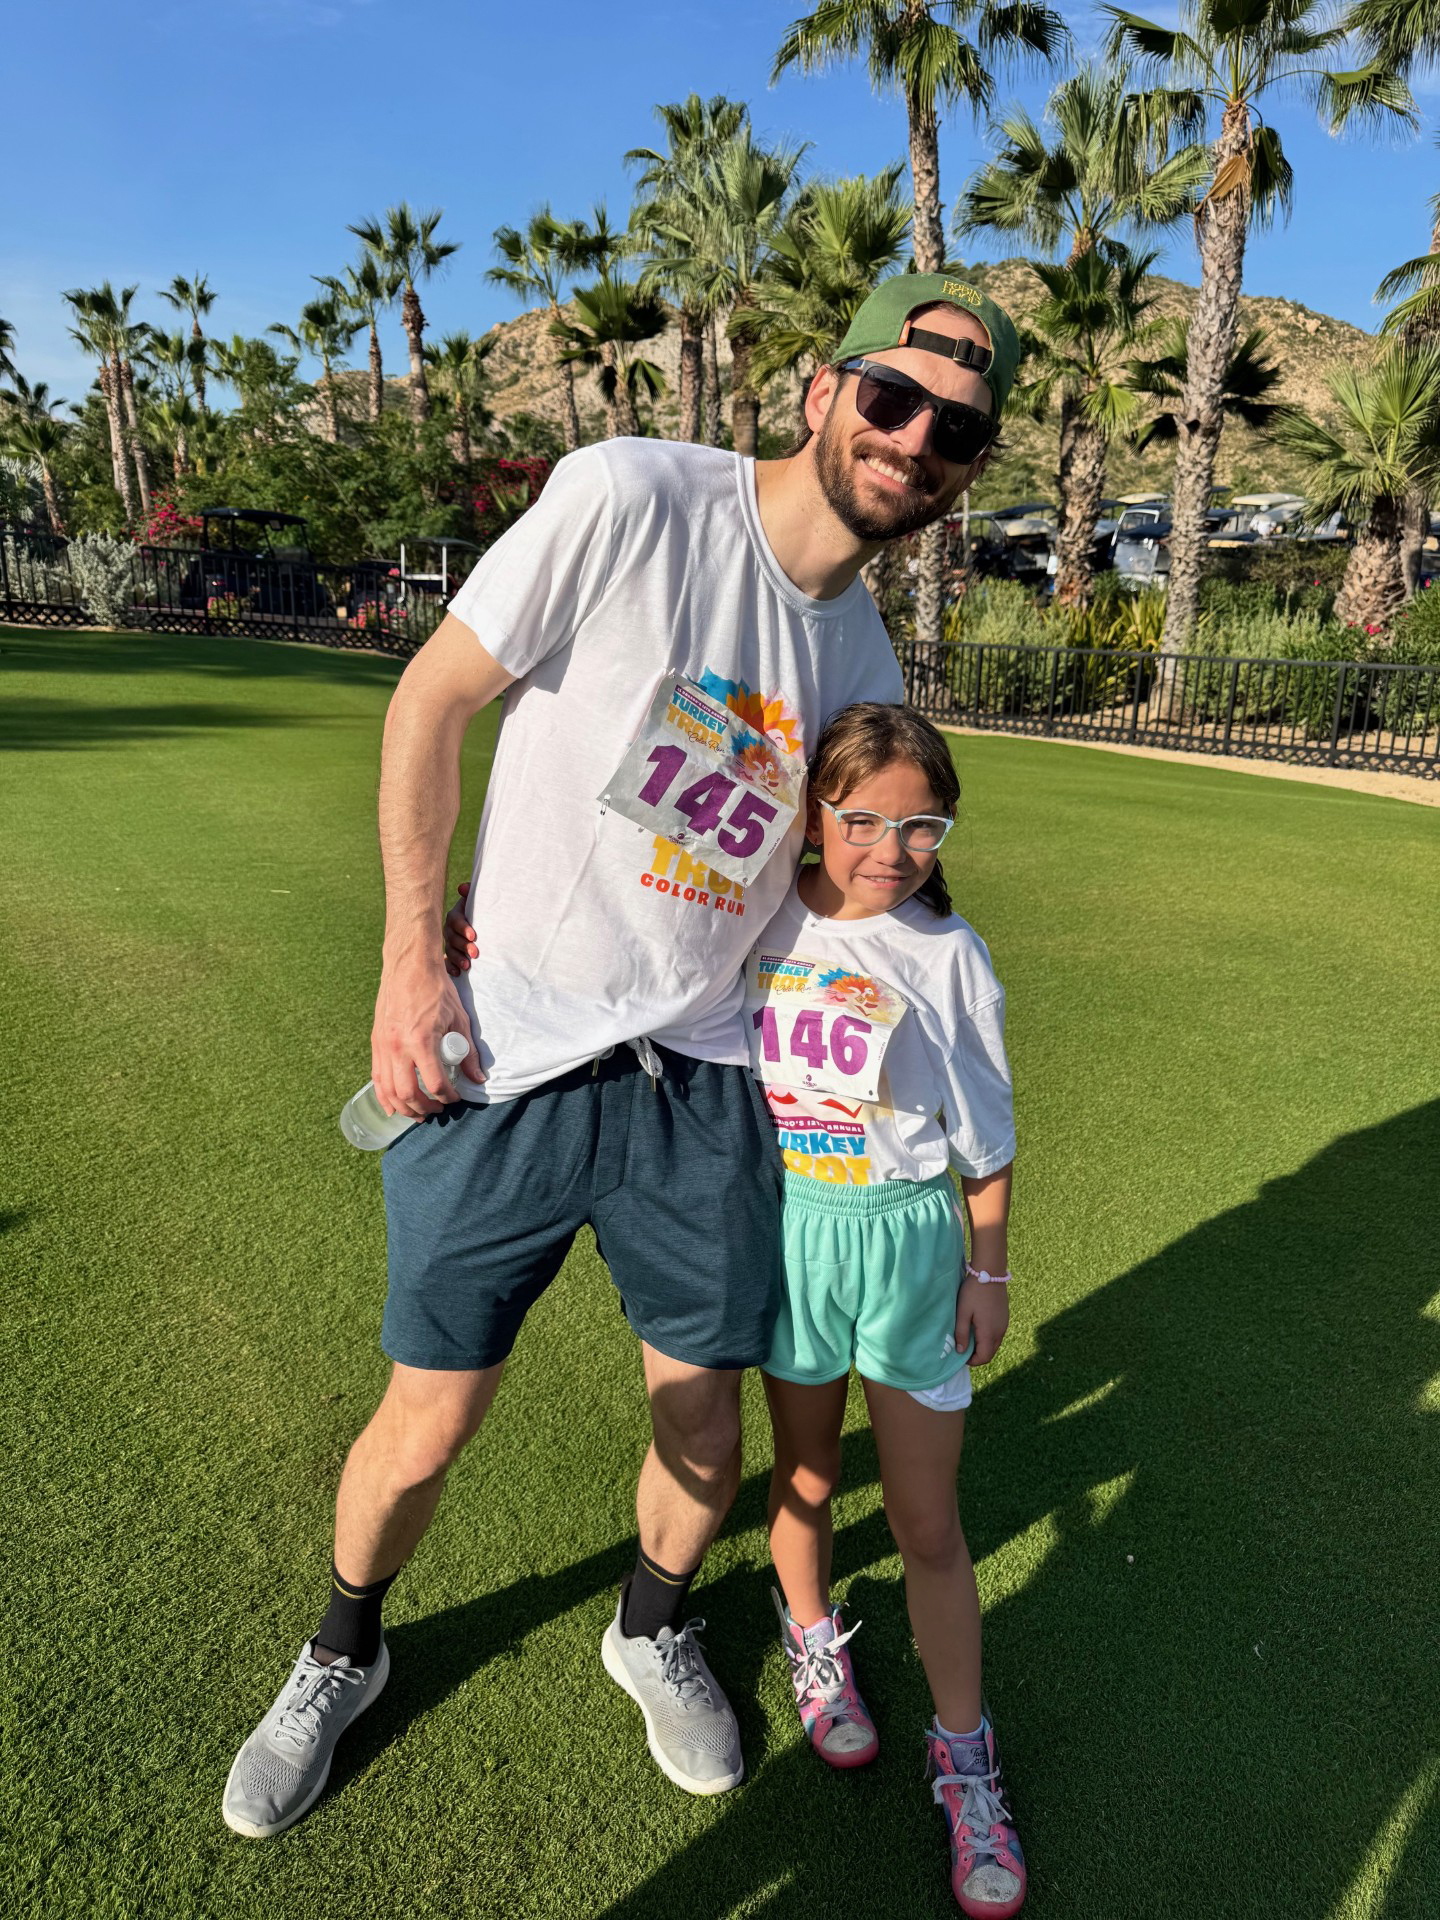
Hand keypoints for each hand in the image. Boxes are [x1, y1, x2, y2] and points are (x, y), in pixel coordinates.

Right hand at [371, 952, 482, 1115]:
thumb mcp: (459, 1020)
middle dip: (424, 1108)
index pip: (435, 1083)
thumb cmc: (436, 989)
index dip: (448, 1097)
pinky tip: (392, 1106)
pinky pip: (376, 1076)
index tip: (455, 1098)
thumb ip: (468, 1052)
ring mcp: (383, 1045)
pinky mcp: (376, 1041)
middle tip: (437, 1111)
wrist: (409, 966)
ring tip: (417, 1114)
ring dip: (403, 1107)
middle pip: (408, 1093)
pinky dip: (384, 1095)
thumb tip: (478, 1077)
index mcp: (421, 1041)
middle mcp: (398, 1047)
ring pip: (388, 1090)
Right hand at [443, 879, 477, 976]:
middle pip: (452, 938)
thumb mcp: (476, 903)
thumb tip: (463, 887)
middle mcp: (450, 930)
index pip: (456, 920)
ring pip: (450, 951)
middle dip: (464, 946)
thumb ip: (471, 894)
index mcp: (456, 916)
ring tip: (467, 966)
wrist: (481, 929)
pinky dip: (451, 968)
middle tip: (475, 953)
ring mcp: (449, 944)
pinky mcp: (451, 957)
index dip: (463, 928)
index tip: (474, 936)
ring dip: (458, 959)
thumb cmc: (480, 912)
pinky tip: (457, 973)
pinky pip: (447, 963)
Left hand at [955, 1273, 1008, 1367]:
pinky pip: (998, 1334)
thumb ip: (961, 1333)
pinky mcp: (1005, 1318)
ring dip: (983, 1346)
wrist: (990, 1273)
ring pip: (995, 1344)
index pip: (984, 1358)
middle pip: (990, 1353)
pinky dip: (988, 1337)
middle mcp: (1000, 1331)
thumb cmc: (973, 1292)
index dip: (972, 1361)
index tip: (961, 1356)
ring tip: (970, 1337)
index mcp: (989, 1332)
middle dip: (978, 1355)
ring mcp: (1004, 1324)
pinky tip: (978, 1327)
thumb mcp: (962, 1312)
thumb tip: (960, 1351)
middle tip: (964, 1348)